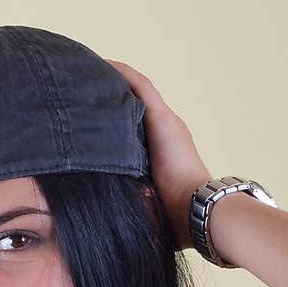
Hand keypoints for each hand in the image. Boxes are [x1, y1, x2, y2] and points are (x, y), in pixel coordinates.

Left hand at [106, 59, 212, 250]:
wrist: (200, 212)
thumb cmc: (177, 222)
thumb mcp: (146, 209)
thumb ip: (132, 205)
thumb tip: (103, 215)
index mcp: (164, 156)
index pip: (137, 131)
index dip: (118, 122)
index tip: (96, 119)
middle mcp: (168, 134)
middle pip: (136, 108)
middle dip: (114, 100)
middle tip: (87, 92)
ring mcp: (167, 124)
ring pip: (138, 94)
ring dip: (116, 82)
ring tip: (91, 72)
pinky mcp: (163, 120)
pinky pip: (140, 87)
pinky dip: (123, 75)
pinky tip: (104, 64)